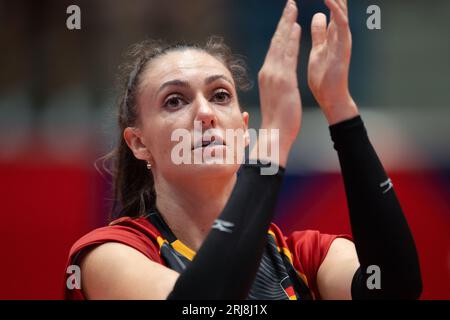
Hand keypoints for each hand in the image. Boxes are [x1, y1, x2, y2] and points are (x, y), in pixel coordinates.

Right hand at [253, 0, 301, 166]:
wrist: (275, 133)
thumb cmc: (277, 120)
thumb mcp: (277, 98)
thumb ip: (277, 85)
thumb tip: (279, 80)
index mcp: (268, 76)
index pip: (275, 50)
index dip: (281, 33)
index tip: (287, 20)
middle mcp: (268, 72)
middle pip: (276, 42)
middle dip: (283, 22)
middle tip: (290, 5)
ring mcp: (274, 75)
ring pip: (280, 44)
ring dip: (287, 24)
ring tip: (292, 8)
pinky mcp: (283, 80)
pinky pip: (287, 55)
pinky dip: (291, 39)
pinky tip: (296, 27)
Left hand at [308, 0, 358, 124]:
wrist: (330, 98)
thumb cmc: (324, 76)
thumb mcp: (319, 49)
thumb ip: (320, 32)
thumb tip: (317, 16)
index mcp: (332, 33)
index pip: (330, 6)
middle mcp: (339, 33)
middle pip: (338, 4)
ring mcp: (343, 39)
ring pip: (341, 10)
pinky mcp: (343, 47)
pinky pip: (341, 24)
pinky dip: (336, 10)